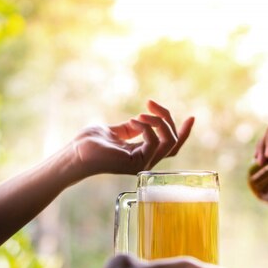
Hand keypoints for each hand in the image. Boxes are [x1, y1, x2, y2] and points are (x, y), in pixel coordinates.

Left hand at [73, 100, 194, 175]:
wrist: (75, 153)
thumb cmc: (90, 143)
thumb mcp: (116, 130)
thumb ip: (131, 128)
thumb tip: (142, 119)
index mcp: (142, 154)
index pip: (171, 146)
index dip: (184, 132)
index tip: (191, 116)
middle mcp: (146, 161)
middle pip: (174, 142)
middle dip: (168, 119)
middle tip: (152, 104)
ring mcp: (142, 164)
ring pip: (168, 142)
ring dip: (159, 122)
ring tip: (141, 113)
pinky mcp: (136, 163)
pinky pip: (154, 142)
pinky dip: (147, 126)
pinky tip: (133, 121)